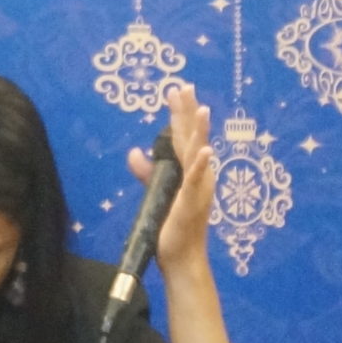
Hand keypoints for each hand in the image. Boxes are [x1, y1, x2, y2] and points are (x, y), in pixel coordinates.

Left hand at [131, 84, 217, 276]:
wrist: (181, 256)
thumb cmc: (171, 225)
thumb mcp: (157, 191)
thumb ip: (147, 171)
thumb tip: (135, 151)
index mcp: (189, 171)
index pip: (183, 136)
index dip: (180, 113)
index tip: (177, 90)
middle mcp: (198, 175)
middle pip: (192, 137)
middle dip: (187, 111)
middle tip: (184, 86)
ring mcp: (197, 187)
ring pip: (198, 152)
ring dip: (199, 130)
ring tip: (201, 108)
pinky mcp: (192, 201)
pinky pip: (196, 179)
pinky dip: (200, 164)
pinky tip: (206, 150)